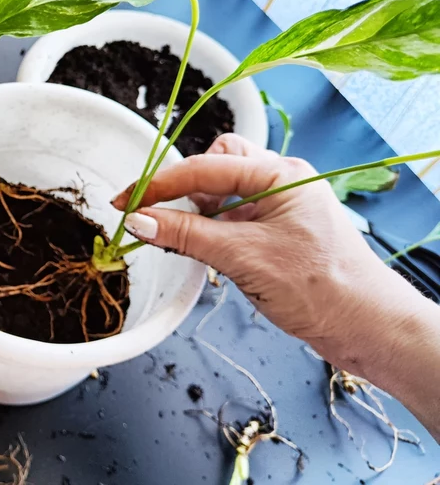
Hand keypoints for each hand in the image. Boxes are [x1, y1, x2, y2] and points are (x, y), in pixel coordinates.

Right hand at [111, 133, 394, 346]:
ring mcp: (278, 207)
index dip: (159, 184)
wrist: (367, 326)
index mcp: (280, 173)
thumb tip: (139, 221)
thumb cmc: (323, 288)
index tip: (125, 201)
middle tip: (153, 216)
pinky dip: (209, 230)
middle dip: (182, 188)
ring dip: (195, 212)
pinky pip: (230, 219)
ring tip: (179, 239)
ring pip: (220, 193)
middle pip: (213, 165)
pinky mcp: (274, 233)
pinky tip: (200, 249)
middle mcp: (280, 182)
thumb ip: (187, 235)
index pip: (204, 167)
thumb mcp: (243, 257)